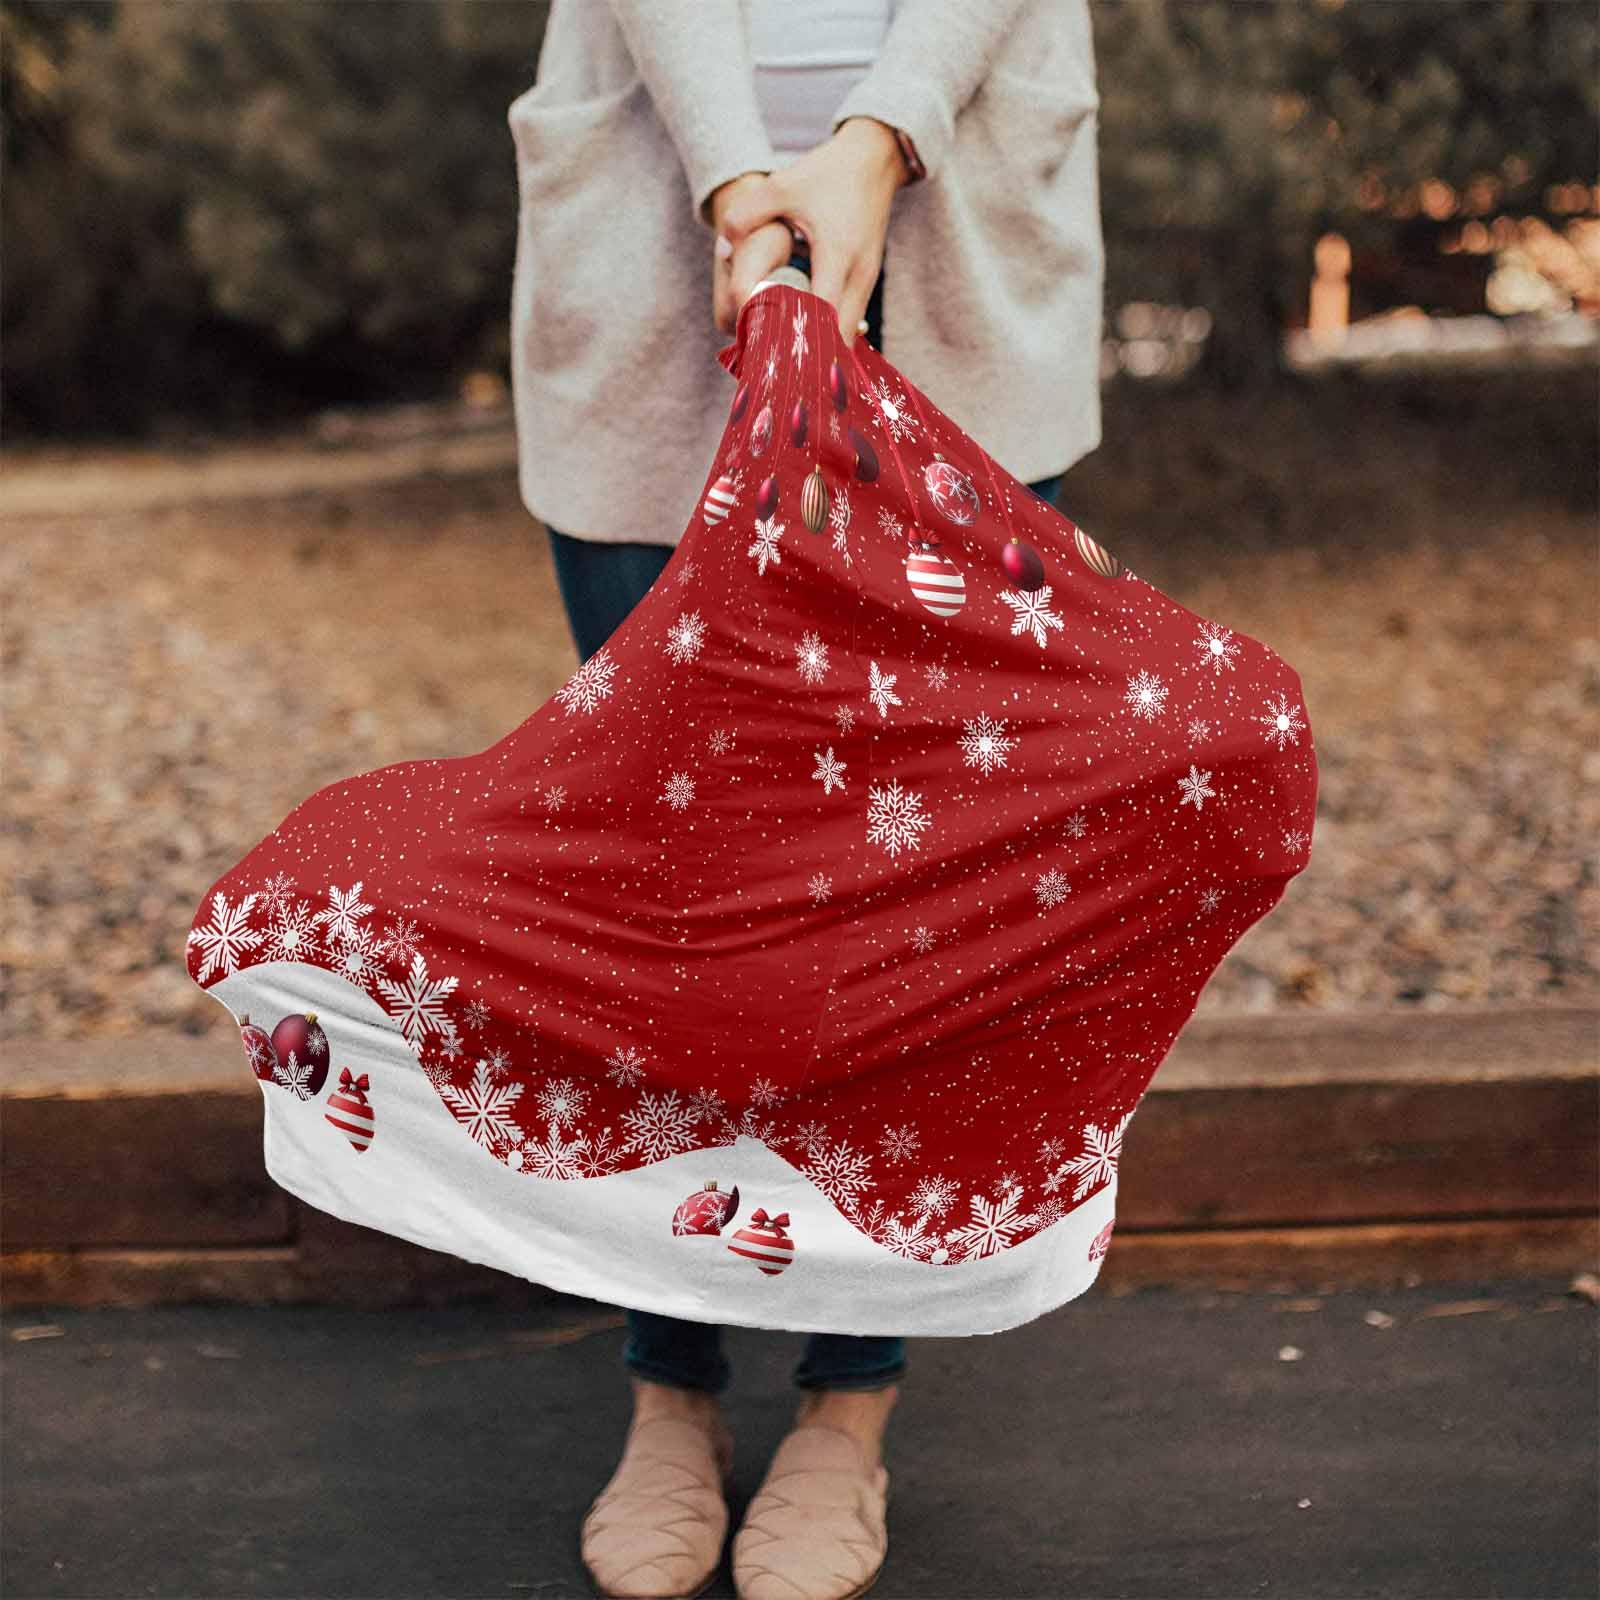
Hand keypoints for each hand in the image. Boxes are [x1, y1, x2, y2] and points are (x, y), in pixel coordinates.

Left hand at [714, 118, 907, 345]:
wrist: (874, 159)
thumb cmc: (828, 173)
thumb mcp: (783, 185)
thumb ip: (747, 214)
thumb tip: (722, 246)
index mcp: (837, 254)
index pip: (823, 314)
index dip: (801, 339)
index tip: (774, 357)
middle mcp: (858, 274)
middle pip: (839, 337)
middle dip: (811, 357)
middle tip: (777, 370)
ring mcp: (867, 280)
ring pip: (848, 333)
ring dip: (821, 349)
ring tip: (787, 361)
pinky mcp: (866, 281)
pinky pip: (850, 321)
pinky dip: (830, 334)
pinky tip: (804, 340)